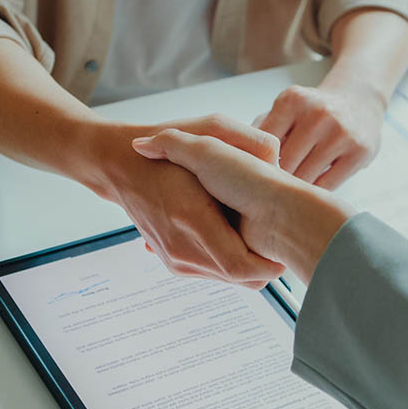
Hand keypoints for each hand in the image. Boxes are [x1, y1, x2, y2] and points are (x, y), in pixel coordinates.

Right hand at [133, 128, 354, 282]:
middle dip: (267, 266)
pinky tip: (240, 239)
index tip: (286, 250)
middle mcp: (182, 246)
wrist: (121, 168)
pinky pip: (213, 274)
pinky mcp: (174, 262)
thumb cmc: (169, 149)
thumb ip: (245, 139)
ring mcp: (175, 258)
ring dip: (252, 265)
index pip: (240, 265)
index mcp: (193, 217)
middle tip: (284, 246)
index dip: (269, 265)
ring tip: (265, 239)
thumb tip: (276, 155)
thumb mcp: (209, 129)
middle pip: (240, 278)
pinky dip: (231, 263)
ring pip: (229, 279)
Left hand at [257, 84, 384, 189]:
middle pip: (284, 163)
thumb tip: (235, 161)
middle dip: (274, 181)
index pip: (264, 145)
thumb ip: (260, 130)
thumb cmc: (311, 112)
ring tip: (284, 200)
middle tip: (265, 197)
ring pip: (305, 177)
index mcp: (292, 101)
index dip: (255, 166)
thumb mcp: (286, 109)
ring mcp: (341, 133)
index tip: (251, 180)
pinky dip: (316, 193)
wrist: (358, 100)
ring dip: (294, 190)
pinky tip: (309, 194)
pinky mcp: (360, 152)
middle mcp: (318, 114)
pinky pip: (329, 184)